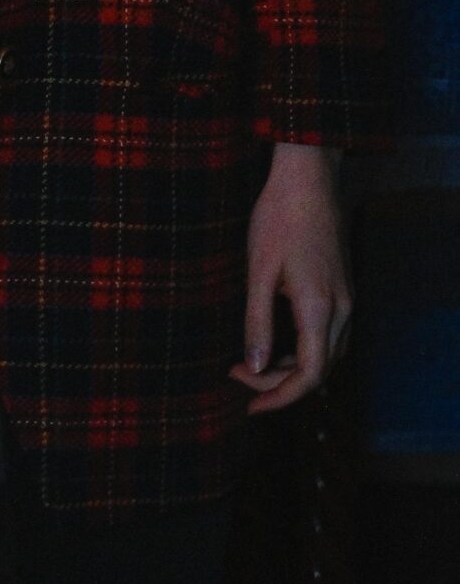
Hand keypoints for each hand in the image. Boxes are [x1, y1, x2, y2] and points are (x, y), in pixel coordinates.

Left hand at [229, 142, 352, 414]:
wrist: (308, 178)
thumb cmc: (279, 217)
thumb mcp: (259, 270)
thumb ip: (257, 321)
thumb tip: (253, 367)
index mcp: (320, 308)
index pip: (309, 375)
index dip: (280, 397)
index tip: (249, 405)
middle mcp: (342, 310)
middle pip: (318, 370)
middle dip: (277, 383)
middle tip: (235, 375)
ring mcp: (346, 299)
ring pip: (326, 355)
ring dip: (290, 367)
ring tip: (249, 362)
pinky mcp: (342, 289)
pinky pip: (328, 335)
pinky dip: (303, 348)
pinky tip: (274, 340)